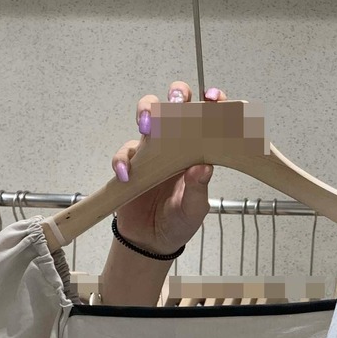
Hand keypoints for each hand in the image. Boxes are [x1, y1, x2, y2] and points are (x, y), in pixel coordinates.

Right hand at [110, 82, 225, 255]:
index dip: (213, 103)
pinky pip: (125, 153)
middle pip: (176, 104)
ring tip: (148, 128)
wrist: (152, 241)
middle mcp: (177, 144)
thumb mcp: (194, 211)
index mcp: (199, 151)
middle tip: (176, 102)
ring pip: (148, 115)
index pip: (209, 119)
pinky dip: (123, 161)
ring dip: (147, 112)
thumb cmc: (179, 222)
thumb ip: (198, 190)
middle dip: (176, 95)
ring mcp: (153, 150)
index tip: (213, 98)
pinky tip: (128, 176)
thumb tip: (204, 168)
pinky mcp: (131, 162)